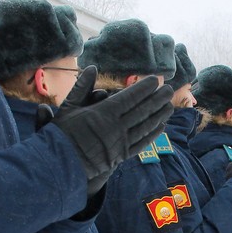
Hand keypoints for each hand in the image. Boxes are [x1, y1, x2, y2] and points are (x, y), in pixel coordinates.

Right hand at [52, 66, 172, 194]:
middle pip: (143, 111)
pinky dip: (152, 134)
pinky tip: (161, 127)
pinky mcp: (121, 156)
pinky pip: (141, 143)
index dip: (145, 88)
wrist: (61, 164)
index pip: (131, 97)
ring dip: (159, 115)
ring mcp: (121, 143)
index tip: (156, 80)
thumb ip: (82, 87)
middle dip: (158, 99)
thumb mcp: (68, 106)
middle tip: (169, 90)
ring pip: (145, 127)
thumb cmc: (62, 134)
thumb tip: (91, 68)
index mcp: (104, 113)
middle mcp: (117, 127)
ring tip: (170, 106)